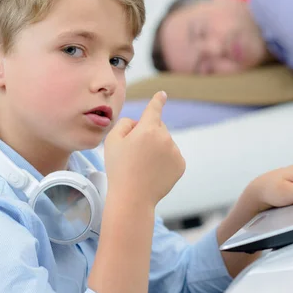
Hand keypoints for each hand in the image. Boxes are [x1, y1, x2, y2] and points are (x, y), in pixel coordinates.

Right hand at [104, 91, 185, 205]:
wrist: (133, 198)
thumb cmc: (119, 168)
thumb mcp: (112, 141)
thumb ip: (125, 124)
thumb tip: (138, 123)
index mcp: (148, 129)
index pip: (154, 109)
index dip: (157, 100)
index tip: (162, 94)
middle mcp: (165, 137)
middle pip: (158, 128)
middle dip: (148, 134)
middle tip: (134, 153)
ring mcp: (175, 151)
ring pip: (165, 143)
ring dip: (156, 148)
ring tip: (142, 166)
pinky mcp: (181, 165)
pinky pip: (172, 156)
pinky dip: (164, 161)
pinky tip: (153, 172)